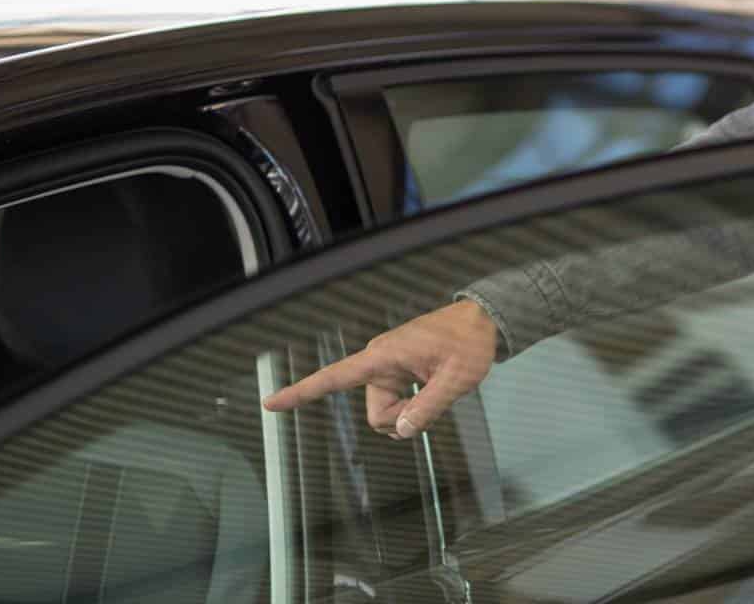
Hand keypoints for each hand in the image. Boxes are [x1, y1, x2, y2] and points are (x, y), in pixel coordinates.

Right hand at [261, 298, 498, 439]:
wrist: (482, 321)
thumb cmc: (469, 343)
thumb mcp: (456, 380)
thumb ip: (428, 408)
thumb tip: (402, 431)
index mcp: (383, 357)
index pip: (333, 378)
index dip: (301, 392)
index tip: (271, 403)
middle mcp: (378, 361)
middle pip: (376, 414)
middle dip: (402, 419)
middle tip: (436, 400)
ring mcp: (388, 366)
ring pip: (387, 411)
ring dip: (410, 411)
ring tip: (438, 388)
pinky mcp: (397, 370)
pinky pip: (395, 401)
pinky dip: (412, 404)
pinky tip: (432, 387)